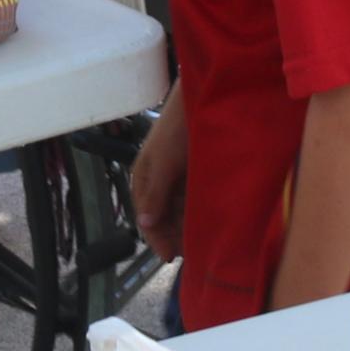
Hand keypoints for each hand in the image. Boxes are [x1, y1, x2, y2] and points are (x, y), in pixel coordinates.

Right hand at [133, 93, 188, 258]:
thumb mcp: (165, 161)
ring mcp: (174, 174)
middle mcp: (156, 179)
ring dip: (185, 224)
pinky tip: (206, 219)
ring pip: (177, 208)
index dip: (157, 238)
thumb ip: (156, 193)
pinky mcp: (191, 168)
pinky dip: (195, 209)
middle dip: (172, 234)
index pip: (146, 217)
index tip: (170, 256)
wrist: (203, 94)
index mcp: (143, 178)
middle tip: (191, 251)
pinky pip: (190, 196)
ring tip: (200, 239)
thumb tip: (145, 224)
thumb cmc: (178, 128)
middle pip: (161, 216)